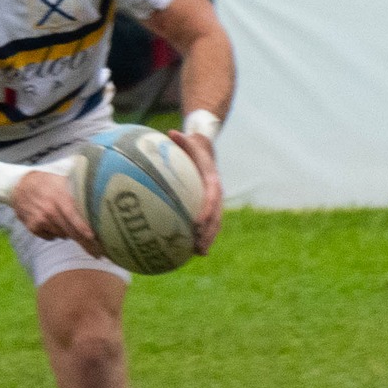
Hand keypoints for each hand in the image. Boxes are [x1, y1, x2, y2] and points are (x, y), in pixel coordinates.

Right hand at [11, 165, 103, 254]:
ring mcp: (41, 220)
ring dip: (69, 233)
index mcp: (60, 196)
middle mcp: (51, 210)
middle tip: (98, 253)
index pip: (74, 216)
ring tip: (68, 224)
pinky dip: (55, 234)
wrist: (20, 185)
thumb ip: (77, 192)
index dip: (85, 229)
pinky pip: (51, 237)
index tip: (95, 239)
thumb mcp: (62, 181)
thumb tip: (98, 200)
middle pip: (72, 231)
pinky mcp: (33, 227)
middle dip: (86, 244)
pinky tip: (53, 224)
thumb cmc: (46, 183)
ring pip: (63, 235)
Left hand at [167, 129, 223, 253]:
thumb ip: (181, 139)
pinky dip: (202, 236)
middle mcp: (216, 194)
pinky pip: (207, 224)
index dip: (206, 211)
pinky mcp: (209, 207)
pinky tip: (191, 251)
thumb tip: (170, 133)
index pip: (211, 198)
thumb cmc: (194, 148)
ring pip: (215, 224)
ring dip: (208, 239)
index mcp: (212, 180)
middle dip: (209, 233)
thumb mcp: (189, 141)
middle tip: (199, 246)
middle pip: (217, 217)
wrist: (207, 151)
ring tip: (199, 253)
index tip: (197, 223)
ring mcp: (214, 202)